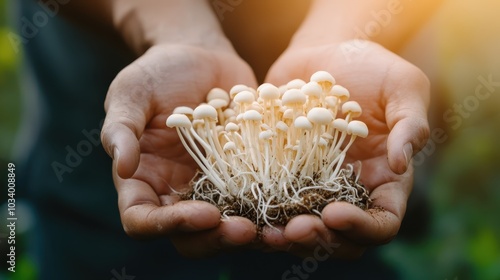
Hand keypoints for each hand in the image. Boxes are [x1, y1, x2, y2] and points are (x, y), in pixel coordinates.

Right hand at [101, 44, 258, 256]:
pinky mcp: (243, 175)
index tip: (203, 213)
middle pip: (189, 237)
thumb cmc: (159, 73)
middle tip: (244, 230)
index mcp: (143, 181)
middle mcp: (177, 193)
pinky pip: (256, 201)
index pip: (142, 221)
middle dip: (215, 239)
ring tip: (274, 229)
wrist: (202, 57)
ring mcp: (212, 187)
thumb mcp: (131, 92)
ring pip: (226, 228)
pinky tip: (295, 207)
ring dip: (249, 234)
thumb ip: (121, 128)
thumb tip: (123, 168)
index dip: (169, 226)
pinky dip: (273, 210)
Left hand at [263, 40, 429, 258]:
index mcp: (385, 179)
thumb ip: (410, 124)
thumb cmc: (371, 66)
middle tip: (294, 229)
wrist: (324, 52)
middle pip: (340, 236)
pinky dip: (259, 210)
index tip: (334, 213)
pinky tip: (241, 209)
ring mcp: (313, 184)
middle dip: (319, 239)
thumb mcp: (402, 85)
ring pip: (303, 226)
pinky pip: (272, 200)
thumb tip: (401, 164)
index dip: (362, 228)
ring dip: (285, 236)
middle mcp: (349, 190)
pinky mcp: (282, 173)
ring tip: (267, 232)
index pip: (382, 221)